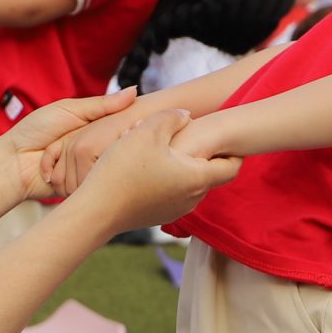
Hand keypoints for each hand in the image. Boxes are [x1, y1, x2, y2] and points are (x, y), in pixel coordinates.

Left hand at [43, 98, 153, 199]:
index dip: (134, 123)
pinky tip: (103, 171)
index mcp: (93, 128)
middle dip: (122, 140)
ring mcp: (88, 168)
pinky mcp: (83, 185)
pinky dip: (94, 175)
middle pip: (118, 145)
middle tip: (134, 135)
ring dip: (107, 158)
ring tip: (114, 153)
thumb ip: (101, 105)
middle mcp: (93, 148)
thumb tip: (134, 90)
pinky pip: (96, 181)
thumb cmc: (36, 130)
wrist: (13, 162)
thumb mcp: (70, 110)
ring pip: (109, 163)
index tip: (146, 119)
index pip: (122, 125)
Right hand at [68, 109, 237, 235]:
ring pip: (185, 180)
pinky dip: (163, 176)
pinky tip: (138, 164)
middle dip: (196, 150)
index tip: (230, 138)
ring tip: (148, 145)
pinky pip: (169, 191)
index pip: (232, 166)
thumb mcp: (148, 130)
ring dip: (176, 162)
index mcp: (198, 178)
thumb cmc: (124, 169)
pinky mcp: (156, 215)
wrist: (95, 211)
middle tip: (177, 134)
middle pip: (207, 171)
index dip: (235, 151)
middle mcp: (192, 199)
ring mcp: (174, 210)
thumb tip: (186, 116)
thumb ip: (173, 117)